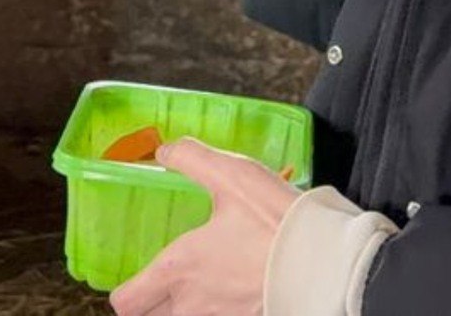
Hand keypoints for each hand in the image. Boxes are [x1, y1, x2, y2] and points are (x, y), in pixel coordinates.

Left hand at [110, 139, 298, 315]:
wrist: (325, 262)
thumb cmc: (274, 221)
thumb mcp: (230, 175)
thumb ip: (191, 158)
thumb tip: (165, 151)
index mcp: (179, 269)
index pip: (126, 301)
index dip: (125, 290)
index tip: (136, 277)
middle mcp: (192, 304)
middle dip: (151, 305)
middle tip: (163, 283)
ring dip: (181, 311)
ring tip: (196, 287)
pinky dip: (217, 311)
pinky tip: (231, 289)